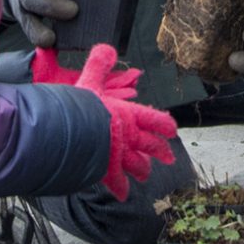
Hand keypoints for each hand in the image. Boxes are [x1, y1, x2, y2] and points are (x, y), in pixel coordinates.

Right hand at [48, 45, 177, 201]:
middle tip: (170, 157)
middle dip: (161, 151)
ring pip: (138, 165)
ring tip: (145, 175)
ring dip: (142, 169)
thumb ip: (98, 64)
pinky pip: (117, 182)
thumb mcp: (90, 80)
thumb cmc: (81, 107)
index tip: (172, 130)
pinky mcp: (107, 171)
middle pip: (151, 145)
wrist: (71, 134)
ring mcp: (120, 156)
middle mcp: (130, 137)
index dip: (165, 125)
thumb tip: (108, 48)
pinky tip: (123, 194)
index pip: (155, 120)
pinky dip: (120, 188)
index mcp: (130, 115)